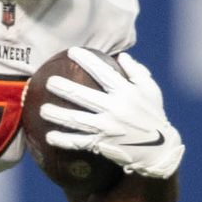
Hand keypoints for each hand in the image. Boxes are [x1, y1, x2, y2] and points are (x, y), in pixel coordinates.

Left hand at [41, 49, 184, 178]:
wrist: (158, 149)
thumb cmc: (153, 116)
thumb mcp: (151, 90)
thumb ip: (136, 71)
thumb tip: (122, 55)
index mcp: (126, 93)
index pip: (102, 73)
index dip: (86, 60)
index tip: (71, 51)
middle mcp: (115, 109)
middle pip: (83, 96)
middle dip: (63, 88)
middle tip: (49, 81)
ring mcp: (107, 128)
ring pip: (76, 120)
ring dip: (57, 115)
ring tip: (43, 109)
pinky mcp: (102, 144)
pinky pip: (78, 142)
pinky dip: (63, 140)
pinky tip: (49, 136)